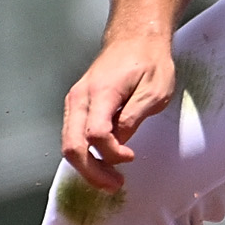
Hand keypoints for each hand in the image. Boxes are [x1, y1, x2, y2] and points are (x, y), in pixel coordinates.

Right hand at [61, 31, 176, 190]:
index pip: (95, 134)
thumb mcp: (155, 90)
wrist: (134, 38)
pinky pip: (73, 136)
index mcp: (100, 93)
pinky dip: (86, 154)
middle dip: (91, 172)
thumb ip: (135, 116)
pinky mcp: (77, 106)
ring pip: (69, 144)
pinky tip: (104, 162)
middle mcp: (79, 98)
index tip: (131, 157)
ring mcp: (75, 102)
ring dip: (88, 166)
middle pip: (72, 146)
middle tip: (115, 186)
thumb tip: (120, 142)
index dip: (111, 154)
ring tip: (111, 180)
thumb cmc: (149, 61)